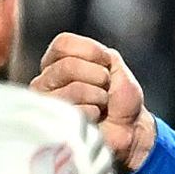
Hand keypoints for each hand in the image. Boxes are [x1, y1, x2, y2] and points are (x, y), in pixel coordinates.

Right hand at [33, 30, 158, 171]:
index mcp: (56, 62)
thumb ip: (96, 53)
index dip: (92, 52)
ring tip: (101, 105)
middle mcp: (44, 81)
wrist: (130, 129)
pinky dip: (95, 113)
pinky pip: (78, 111)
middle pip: (68, 66)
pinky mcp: (53, 126)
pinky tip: (95, 119)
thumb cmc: (119, 98)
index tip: (107, 64)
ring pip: (74, 89)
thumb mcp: (113, 64)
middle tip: (105, 88)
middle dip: (99, 76)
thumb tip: (82, 59)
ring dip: (99, 96)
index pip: (63, 44)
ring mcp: (46, 104)